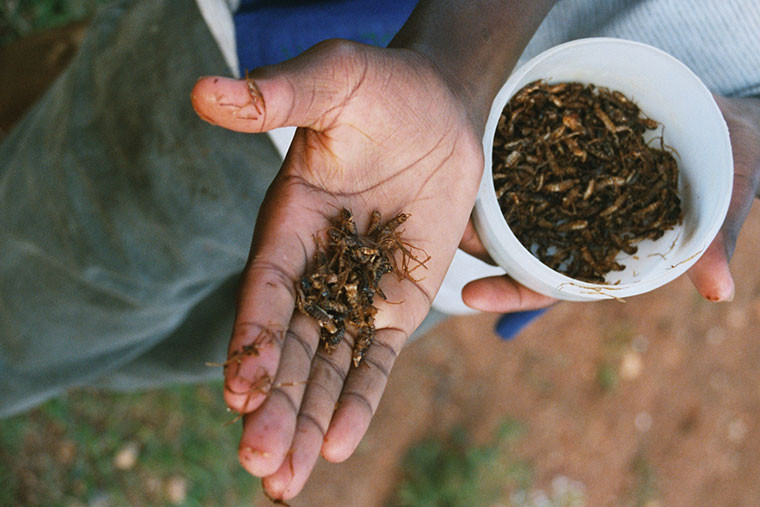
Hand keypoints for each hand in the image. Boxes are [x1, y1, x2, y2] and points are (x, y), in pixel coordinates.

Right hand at [192, 40, 483, 499]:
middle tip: (260, 464)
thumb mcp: (332, 79)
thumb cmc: (381, 89)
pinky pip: (375, 357)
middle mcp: (313, 267)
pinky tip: (338, 444)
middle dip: (274, 404)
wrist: (440, 109)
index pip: (265, 290)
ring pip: (326, 365)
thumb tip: (204, 92)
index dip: (253, 338)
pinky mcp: (396, 303)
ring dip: (305, 419)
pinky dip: (358, 398)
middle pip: (288, 346)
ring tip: (283, 480)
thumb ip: (277, 95)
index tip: (243, 389)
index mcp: (287, 222)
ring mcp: (354, 290)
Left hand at [459, 95, 759, 310]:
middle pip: (516, 245)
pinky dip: (499, 157)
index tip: (471, 296)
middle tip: (434, 243)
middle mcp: (575, 222)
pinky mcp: (562, 148)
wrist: (720, 115)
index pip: (551, 283)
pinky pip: (524, 155)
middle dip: (478, 247)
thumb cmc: (727, 160)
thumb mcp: (726, 196)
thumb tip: (720, 290)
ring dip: (478, 203)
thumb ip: (714, 240)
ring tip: (438, 196)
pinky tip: (468, 148)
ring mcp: (565, 186)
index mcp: (602, 251)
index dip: (514, 292)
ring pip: (513, 201)